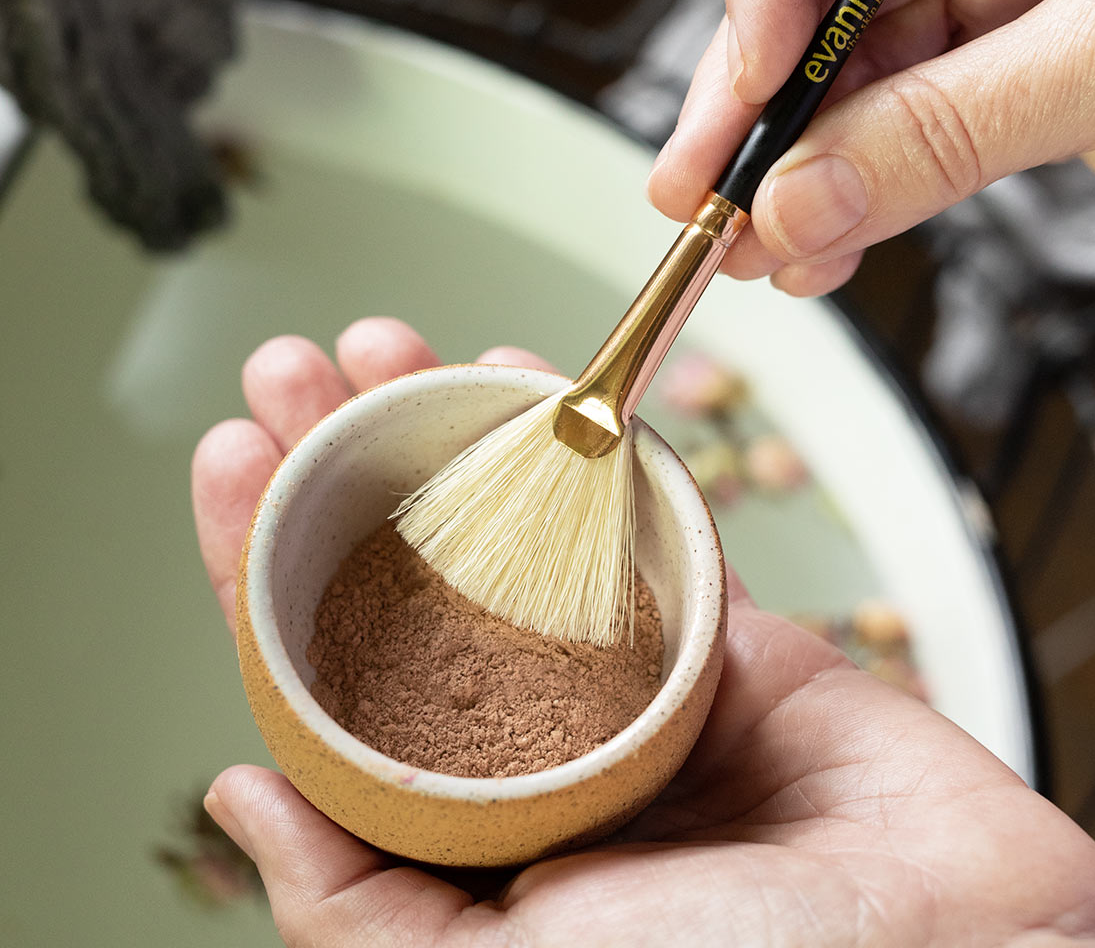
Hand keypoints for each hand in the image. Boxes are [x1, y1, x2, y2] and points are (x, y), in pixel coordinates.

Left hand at [192, 317, 1094, 946]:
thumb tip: (240, 790)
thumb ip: (356, 901)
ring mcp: (625, 675)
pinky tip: (521, 375)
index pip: (324, 667)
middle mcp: (533, 741)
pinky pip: (637, 512)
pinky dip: (584, 439)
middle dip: (341, 461)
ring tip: (380, 348)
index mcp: (463, 823)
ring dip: (444, 426)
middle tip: (291, 370)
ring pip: (512, 522)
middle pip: (409, 572)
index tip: (232, 456)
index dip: (260, 557)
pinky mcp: (717, 624)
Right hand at [648, 0, 1094, 296]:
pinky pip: (903, 122)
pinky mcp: (1011, 62)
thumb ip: (952, 126)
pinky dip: (859, 188)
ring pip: (854, 64)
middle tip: (704, 182)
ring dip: (800, 161)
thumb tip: (806, 195)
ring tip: (754, 240)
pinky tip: (820, 241)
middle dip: (763, 90)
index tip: (756, 70)